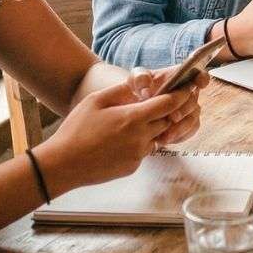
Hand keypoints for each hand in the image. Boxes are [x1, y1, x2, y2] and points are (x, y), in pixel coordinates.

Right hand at [38, 78, 198, 193]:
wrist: (63, 164)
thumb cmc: (75, 131)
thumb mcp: (96, 100)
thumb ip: (121, 90)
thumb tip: (138, 85)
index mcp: (133, 118)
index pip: (169, 104)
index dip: (182, 95)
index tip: (189, 88)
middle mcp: (141, 137)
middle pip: (168, 121)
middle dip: (168, 111)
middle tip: (162, 103)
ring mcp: (137, 155)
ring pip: (157, 137)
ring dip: (153, 128)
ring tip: (133, 122)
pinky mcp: (132, 167)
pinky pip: (144, 151)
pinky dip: (140, 143)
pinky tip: (120, 140)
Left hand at [124, 66, 209, 144]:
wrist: (131, 110)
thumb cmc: (135, 90)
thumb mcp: (134, 80)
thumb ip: (140, 79)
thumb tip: (147, 92)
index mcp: (177, 77)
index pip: (197, 74)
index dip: (202, 78)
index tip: (200, 83)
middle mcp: (185, 93)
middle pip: (194, 100)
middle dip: (184, 109)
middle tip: (172, 118)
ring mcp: (186, 110)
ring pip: (193, 118)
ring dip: (181, 127)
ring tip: (165, 135)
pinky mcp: (184, 125)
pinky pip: (189, 131)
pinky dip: (179, 136)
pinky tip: (165, 139)